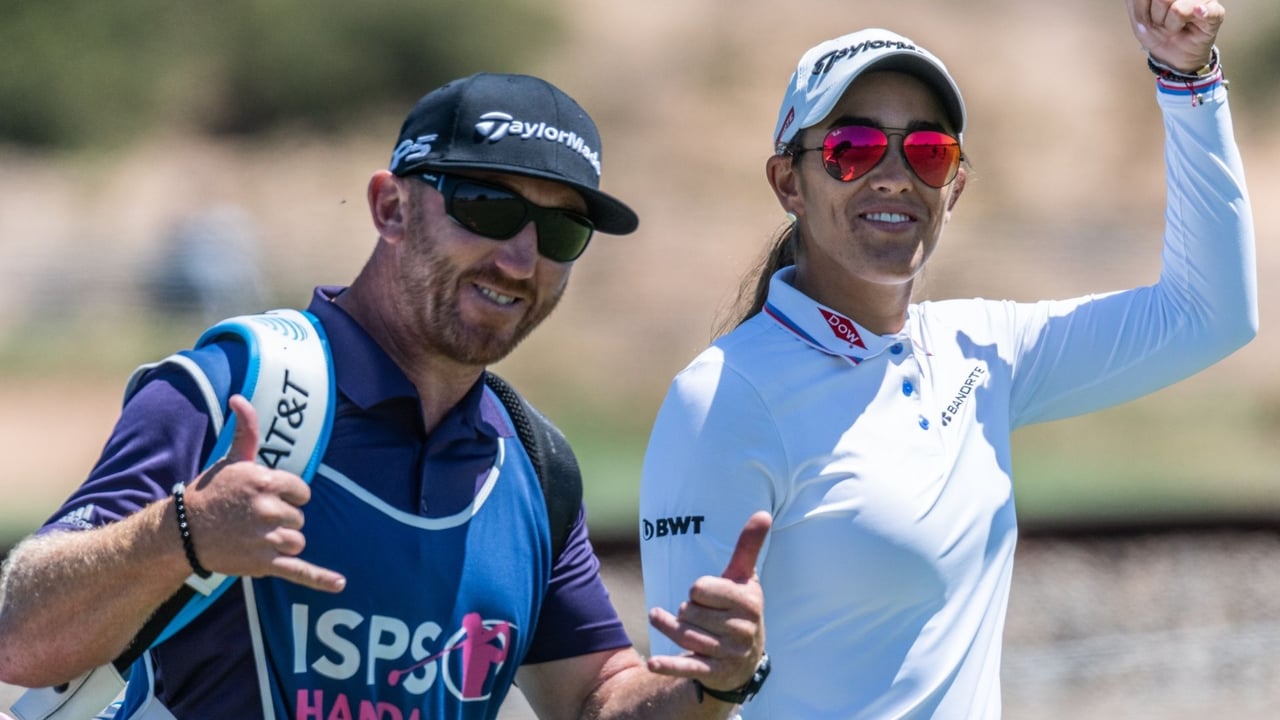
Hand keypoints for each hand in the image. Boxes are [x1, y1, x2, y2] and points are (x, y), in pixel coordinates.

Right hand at [182, 394, 345, 592]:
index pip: (302, 493)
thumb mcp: (232, 460)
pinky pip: (300, 571)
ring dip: (283, 542)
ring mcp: (267, 538)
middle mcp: (269, 509)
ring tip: (254, 538)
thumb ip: (246, 430)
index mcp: (266, 482)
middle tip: (252, 520)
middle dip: (282, 520)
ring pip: (298, 541)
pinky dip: (320, 579)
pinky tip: (340, 584)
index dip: (287, 497)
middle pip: (300, 518)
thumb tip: (240, 398)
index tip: (265, 499)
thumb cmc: (211, 493)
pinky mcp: (264, 563)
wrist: (182, 532)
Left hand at [645, 511, 770, 693]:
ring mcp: (729, 653)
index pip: (701, 588)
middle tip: (697, 614)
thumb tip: (762, 513)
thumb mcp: (745, 579)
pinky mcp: (715, 672)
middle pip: (690, 612)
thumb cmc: (740, 608)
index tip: (704, 594)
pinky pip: (688, 667)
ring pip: (684, 635)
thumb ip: (748, 547)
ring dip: (669, 627)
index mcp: (748, 602)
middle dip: (687, 611)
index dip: (698, 589)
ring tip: (665, 621)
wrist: (746, 658)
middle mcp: (742, 629)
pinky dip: (670, 665)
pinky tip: (652, 663)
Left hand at [1127, 0, 1224, 71]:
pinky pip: (1209, 11)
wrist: (1172, 57)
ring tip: (1174, 27)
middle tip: (1162, 23)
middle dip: (1155, 17)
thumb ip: (1136, 1)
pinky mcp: (1216, 13)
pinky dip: (1203, 13)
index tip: (1146, 16)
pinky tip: (1199, 12)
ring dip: (1170, 25)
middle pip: (1161, 0)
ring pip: (1177, 9)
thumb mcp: (1138, 18)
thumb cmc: (1157, 33)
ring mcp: (1203, 0)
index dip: (1142, 9)